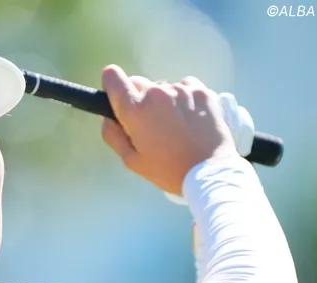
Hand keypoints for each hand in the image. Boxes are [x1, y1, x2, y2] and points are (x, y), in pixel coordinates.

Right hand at [100, 65, 238, 195]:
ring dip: (163, 100)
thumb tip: (107, 117)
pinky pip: (184, 86)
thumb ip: (112, 135)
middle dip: (138, 98)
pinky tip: (189, 117)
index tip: (118, 96)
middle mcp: (156, 93)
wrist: (208, 172)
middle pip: (137, 82)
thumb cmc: (166, 170)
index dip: (112, 85)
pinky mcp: (202, 91)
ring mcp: (181, 90)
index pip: (113, 77)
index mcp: (135, 110)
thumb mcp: (131, 160)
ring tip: (174, 124)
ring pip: (162, 87)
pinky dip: (183, 98)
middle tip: (149, 122)